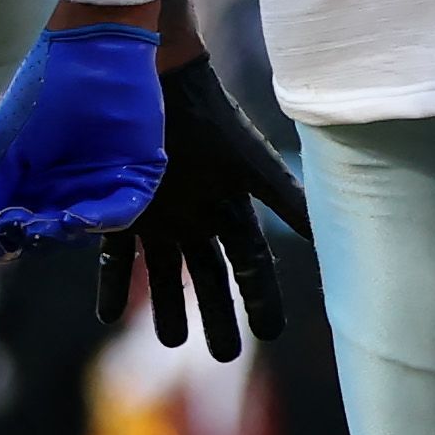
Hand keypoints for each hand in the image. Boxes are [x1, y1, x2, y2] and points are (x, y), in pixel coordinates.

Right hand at [0, 23, 164, 255]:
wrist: (91, 51)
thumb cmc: (42, 93)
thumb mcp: (6, 149)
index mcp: (32, 184)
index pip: (16, 228)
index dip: (1, 239)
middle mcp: (66, 188)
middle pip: (50, 233)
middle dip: (34, 236)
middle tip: (21, 228)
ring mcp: (101, 183)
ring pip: (83, 226)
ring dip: (65, 231)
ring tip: (50, 223)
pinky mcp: (135, 174)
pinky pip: (122, 210)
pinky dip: (102, 218)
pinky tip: (78, 216)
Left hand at [97, 53, 313, 361]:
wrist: (160, 78)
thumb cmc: (211, 118)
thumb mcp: (251, 164)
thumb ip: (288, 199)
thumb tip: (328, 236)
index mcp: (231, 206)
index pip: (252, 263)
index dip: (263, 298)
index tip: (272, 334)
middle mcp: (197, 216)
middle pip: (210, 276)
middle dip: (218, 315)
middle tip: (224, 356)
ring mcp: (159, 214)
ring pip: (166, 272)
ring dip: (167, 307)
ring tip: (172, 340)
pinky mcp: (122, 209)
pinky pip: (115, 257)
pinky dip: (111, 286)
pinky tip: (106, 316)